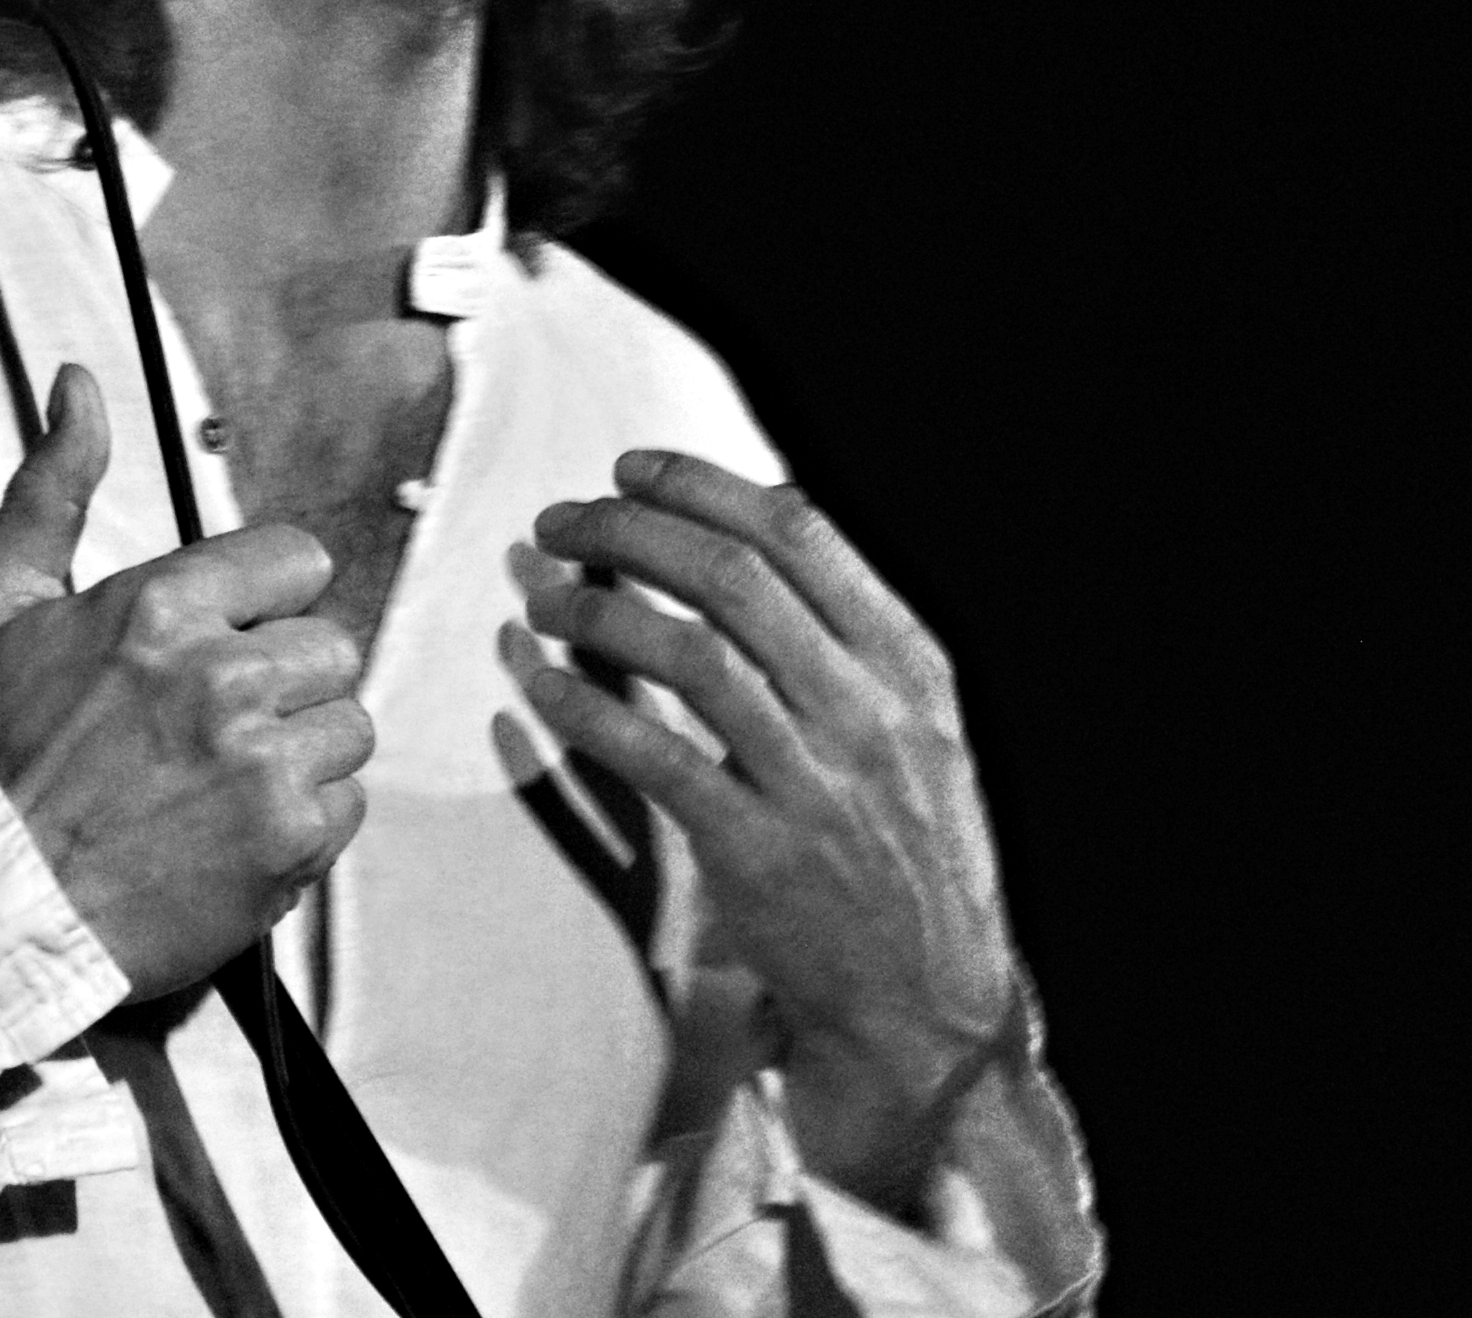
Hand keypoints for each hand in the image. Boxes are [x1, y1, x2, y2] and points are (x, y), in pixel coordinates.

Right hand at [0, 368, 373, 998]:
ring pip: (348, 725)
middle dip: (282, 682)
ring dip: (300, 752)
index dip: (260, 604)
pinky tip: (234, 834)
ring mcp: (264, 763)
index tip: (219, 644)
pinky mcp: (291, 841)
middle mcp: (224, 676)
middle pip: (331, 645)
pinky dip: (303, 824)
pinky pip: (347, 804)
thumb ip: (55, 488)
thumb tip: (78, 381)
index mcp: (163, 607)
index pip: (297, 560)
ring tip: (222, 783)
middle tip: (212, 726)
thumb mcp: (2, 605)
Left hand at [504, 449, 1018, 1209]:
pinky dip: (586, 709)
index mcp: (910, 666)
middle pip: (731, 577)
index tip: (631, 470)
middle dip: (630, 530)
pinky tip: (539, 681)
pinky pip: (654, 760)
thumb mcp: (923, 731)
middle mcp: (868, 712)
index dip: (701, 486)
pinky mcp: (758, 856)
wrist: (932, 1002)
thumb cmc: (911, 854)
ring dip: (596, 610)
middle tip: (561, 521)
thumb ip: (855, 639)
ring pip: (689, 654)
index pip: (800, 533)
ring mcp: (815, 785)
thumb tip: (761, 526)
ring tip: (540, 593)